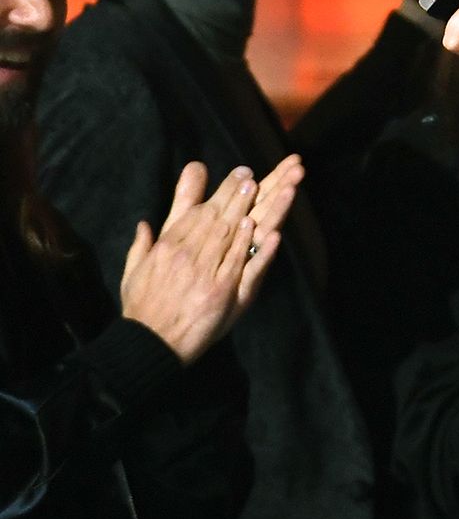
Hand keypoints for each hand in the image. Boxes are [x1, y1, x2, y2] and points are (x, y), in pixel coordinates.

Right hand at [120, 160, 294, 363]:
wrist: (149, 343)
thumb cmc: (141, 308)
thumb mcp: (134, 272)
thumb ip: (142, 245)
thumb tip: (144, 223)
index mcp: (167, 247)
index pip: (198, 212)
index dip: (220, 192)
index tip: (239, 175)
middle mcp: (187, 255)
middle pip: (217, 218)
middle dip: (235, 194)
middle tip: (251, 175)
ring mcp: (207, 273)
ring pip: (231, 236)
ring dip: (248, 211)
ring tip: (262, 189)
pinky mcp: (223, 292)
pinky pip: (241, 265)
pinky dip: (253, 246)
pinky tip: (263, 230)